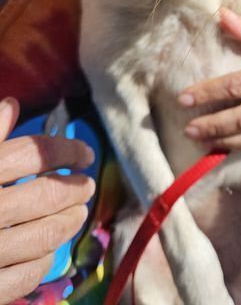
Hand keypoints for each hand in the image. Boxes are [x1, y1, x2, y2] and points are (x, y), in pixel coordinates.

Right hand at [0, 98, 95, 304]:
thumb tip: (10, 106)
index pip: (32, 153)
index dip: (65, 151)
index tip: (84, 155)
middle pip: (44, 195)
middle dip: (74, 189)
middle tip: (87, 186)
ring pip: (42, 236)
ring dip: (67, 223)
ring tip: (78, 215)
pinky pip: (22, 276)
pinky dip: (41, 263)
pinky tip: (47, 254)